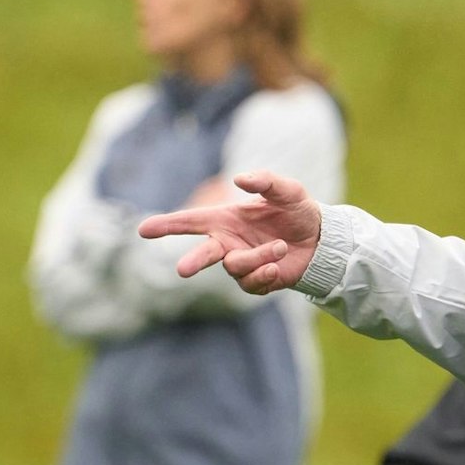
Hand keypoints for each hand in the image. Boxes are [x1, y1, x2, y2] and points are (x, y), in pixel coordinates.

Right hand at [136, 170, 322, 294]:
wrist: (321, 239)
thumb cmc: (298, 211)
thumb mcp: (287, 191)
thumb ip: (265, 181)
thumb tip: (239, 180)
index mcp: (227, 219)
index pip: (191, 221)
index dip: (167, 225)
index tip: (143, 230)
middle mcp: (228, 242)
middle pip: (202, 254)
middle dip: (192, 261)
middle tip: (182, 271)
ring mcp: (241, 263)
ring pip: (236, 266)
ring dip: (259, 257)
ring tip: (281, 246)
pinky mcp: (256, 282)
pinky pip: (251, 284)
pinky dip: (264, 274)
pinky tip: (277, 267)